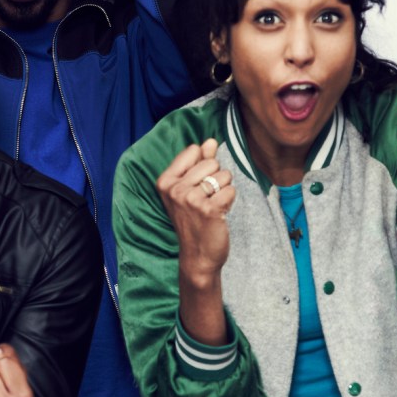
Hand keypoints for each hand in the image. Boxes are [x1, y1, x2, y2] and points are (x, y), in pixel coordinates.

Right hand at [156, 138, 233, 279]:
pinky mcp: (209, 210)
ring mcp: (190, 199)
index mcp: (165, 181)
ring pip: (224, 176)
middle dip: (216, 178)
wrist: (197, 256)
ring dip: (224, 190)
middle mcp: (175, 188)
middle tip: (206, 199)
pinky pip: (231, 191)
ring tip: (213, 206)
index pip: (194, 150)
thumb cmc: (193, 221)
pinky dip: (229, 202)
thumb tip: (211, 141)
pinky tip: (219, 214)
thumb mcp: (189, 189)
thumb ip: (200, 162)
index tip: (196, 186)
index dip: (202, 166)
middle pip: (211, 162)